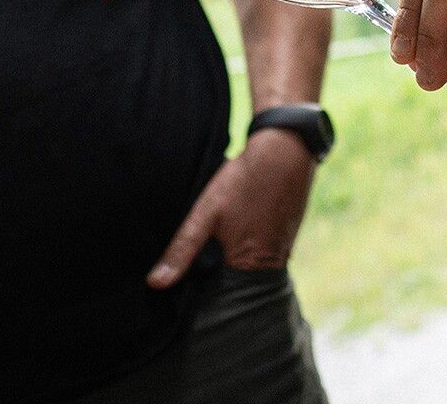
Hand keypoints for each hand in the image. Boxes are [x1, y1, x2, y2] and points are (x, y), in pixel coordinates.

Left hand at [147, 126, 314, 286]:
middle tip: (206, 274)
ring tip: (224, 257)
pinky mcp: (291, 231)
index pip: (228, 299)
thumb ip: (182, 249)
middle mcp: (274, 262)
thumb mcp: (205, 213)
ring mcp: (287, 247)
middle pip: (245, 286)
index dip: (211, 298)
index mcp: (250, 264)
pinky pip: (271, 252)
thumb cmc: (243, 181)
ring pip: (259, 269)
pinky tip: (246, 234)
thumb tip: (156, 283)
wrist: (285, 148)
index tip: (195, 296)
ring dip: (242, 267)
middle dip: (226, 284)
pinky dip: (257, 250)